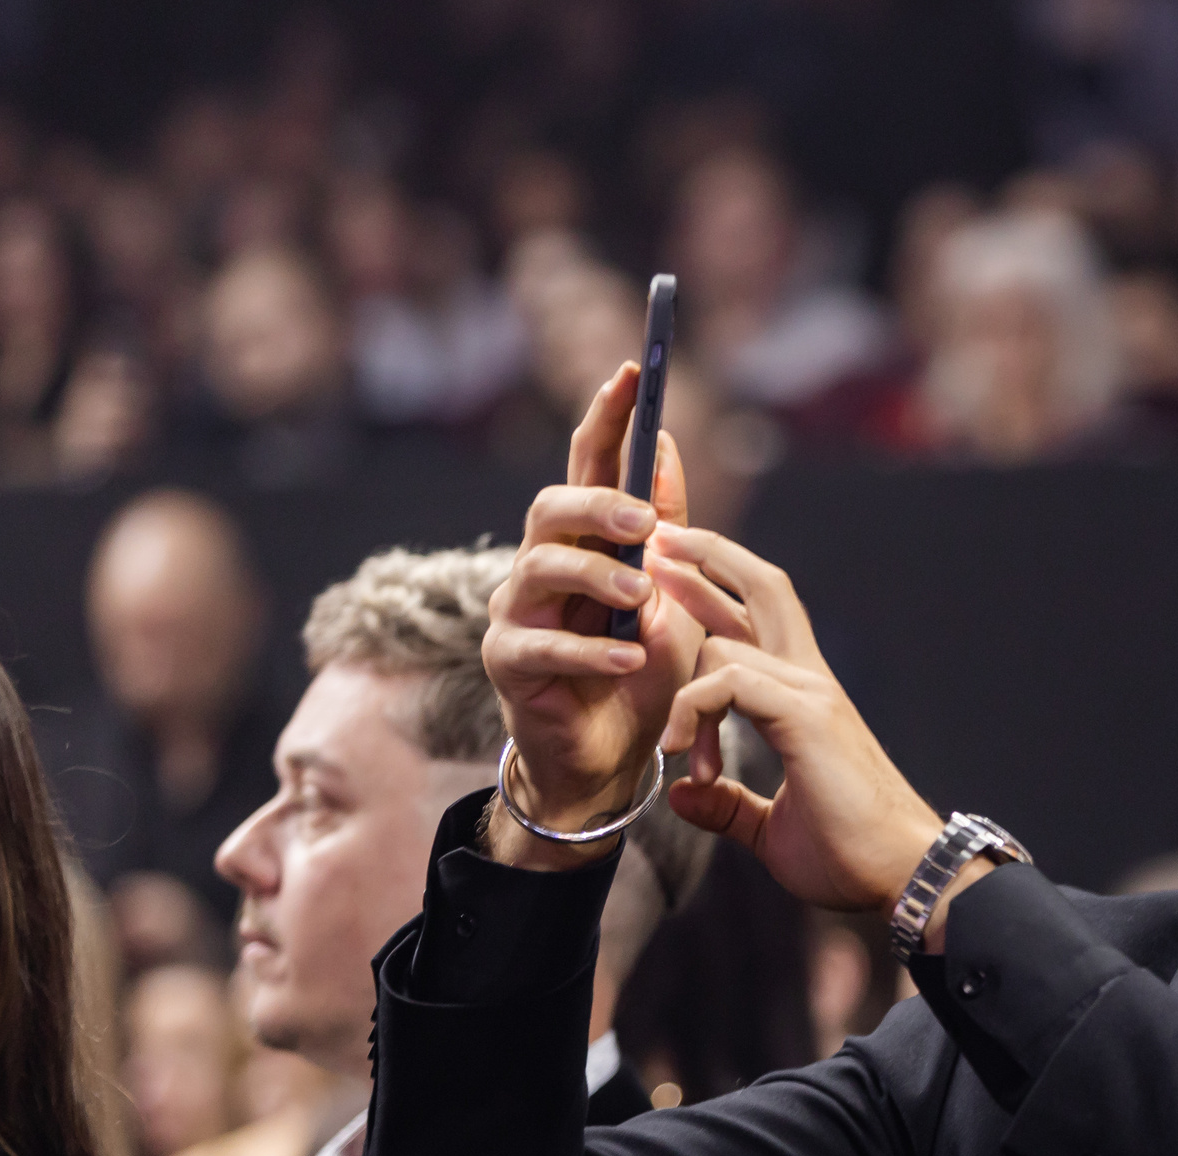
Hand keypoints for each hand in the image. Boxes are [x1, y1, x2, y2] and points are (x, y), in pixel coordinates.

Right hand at [481, 362, 699, 867]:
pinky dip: (591, 649)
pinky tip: (630, 657)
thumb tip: (665, 446)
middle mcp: (539, 565)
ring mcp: (516, 612)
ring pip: (539, 565)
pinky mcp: (507, 664)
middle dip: (596, 503)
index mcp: (582, 542)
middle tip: (642, 520)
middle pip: (549, 505)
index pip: (587, 464)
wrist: (611, 760)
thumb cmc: (640, 672)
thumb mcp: (671, 596)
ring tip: (640, 596)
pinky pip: (542, 644)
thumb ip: (668, 530)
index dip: (607, 417)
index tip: (634, 372)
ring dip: (597, 575)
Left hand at [645, 523, 947, 912]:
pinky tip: (689, 753)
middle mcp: (812, 681)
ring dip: (685, 696)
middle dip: (709, 556)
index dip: (718, 586)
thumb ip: (728, 808)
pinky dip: (696, 709)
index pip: (762, 618)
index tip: (670, 569)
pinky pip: (730, 683)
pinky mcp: (807, 716)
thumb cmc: (850, 855)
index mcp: (806, 699)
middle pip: (765, 587)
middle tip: (657, 543)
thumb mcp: (770, 830)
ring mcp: (813, 693)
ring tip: (681, 751)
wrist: (901, 875)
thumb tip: (682, 796)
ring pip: (725, 645)